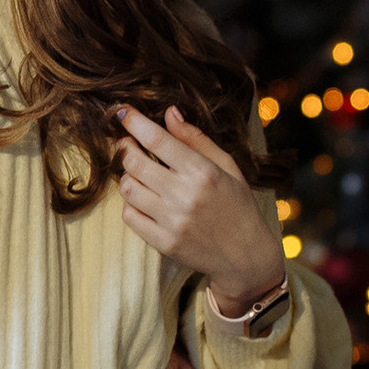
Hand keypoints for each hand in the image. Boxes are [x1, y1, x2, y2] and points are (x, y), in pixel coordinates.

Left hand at [116, 106, 286, 310]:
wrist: (245, 256)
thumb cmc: (237, 205)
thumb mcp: (226, 166)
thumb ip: (196, 139)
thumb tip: (169, 112)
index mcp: (203, 172)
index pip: (158, 140)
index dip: (135, 122)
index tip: (122, 112)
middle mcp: (185, 196)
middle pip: (135, 162)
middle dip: (125, 148)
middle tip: (127, 144)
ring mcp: (172, 222)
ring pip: (127, 188)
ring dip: (126, 176)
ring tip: (137, 173)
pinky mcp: (163, 243)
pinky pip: (129, 216)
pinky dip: (130, 204)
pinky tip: (142, 199)